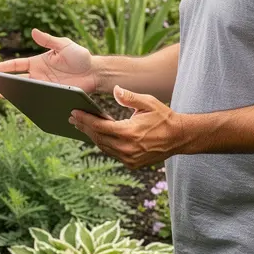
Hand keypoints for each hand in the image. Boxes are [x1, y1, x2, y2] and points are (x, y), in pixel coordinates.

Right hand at [0, 29, 98, 93]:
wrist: (94, 72)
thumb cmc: (79, 56)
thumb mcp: (63, 45)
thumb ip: (48, 40)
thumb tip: (33, 31)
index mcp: (38, 62)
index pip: (17, 65)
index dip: (4, 67)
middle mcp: (38, 75)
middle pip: (17, 80)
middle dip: (3, 83)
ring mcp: (44, 86)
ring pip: (25, 90)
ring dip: (13, 93)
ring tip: (1, 96)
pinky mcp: (52, 95)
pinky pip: (37, 99)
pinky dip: (28, 101)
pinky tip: (20, 103)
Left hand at [69, 86, 185, 168]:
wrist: (179, 137)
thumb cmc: (163, 117)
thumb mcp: (148, 102)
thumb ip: (129, 97)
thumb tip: (115, 90)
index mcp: (129, 133)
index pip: (100, 126)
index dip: (86, 119)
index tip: (75, 113)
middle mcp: (127, 148)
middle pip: (98, 138)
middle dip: (85, 127)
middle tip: (73, 119)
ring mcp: (129, 158)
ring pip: (104, 147)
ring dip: (92, 136)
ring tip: (82, 126)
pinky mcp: (132, 164)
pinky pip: (112, 153)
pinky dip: (104, 144)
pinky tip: (97, 136)